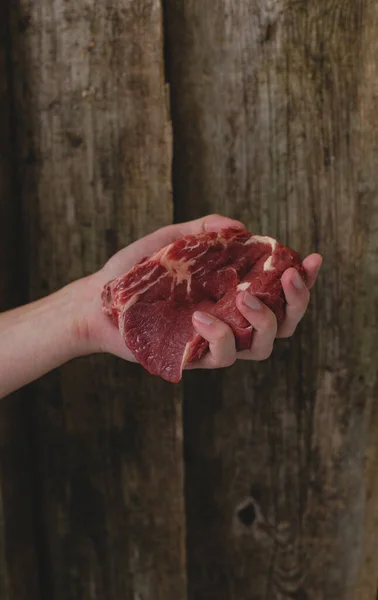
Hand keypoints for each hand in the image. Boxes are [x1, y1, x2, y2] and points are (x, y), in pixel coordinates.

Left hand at [75, 215, 321, 370]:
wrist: (98, 300)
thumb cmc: (135, 273)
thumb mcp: (169, 241)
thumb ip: (202, 231)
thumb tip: (239, 226)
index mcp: (232, 293)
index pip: (278, 291)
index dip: (303, 280)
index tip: (313, 259)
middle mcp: (230, 319)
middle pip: (283, 323)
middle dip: (297, 302)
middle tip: (288, 278)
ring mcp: (214, 341)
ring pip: (261, 346)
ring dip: (264, 321)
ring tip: (245, 297)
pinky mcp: (194, 358)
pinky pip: (221, 356)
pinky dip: (219, 335)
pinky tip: (202, 315)